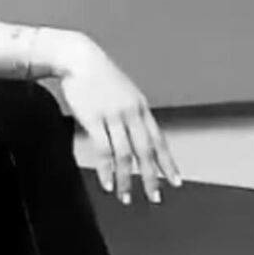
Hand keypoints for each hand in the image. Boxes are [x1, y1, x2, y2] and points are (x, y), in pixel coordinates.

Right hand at [44, 31, 181, 204]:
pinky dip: (106, 170)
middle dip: (151, 177)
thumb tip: (138, 139)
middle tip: (154, 197)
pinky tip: (107, 182)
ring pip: (124, 154)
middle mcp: (131, 113)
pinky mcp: (93, 118)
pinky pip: (103, 150)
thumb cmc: (99, 75)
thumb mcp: (124, 92)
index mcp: (141, 107)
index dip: (168, 163)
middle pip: (145, 151)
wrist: (78, 57)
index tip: (175, 182)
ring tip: (126, 197)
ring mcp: (113, 115)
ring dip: (126, 179)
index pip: (159, 140)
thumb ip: (133, 114)